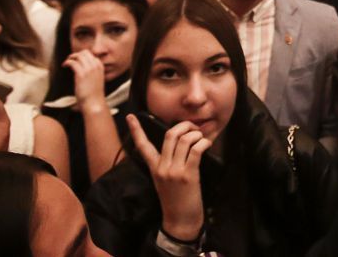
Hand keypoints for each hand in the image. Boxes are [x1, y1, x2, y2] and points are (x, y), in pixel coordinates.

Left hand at [63, 50, 106, 112]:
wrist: (94, 103)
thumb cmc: (94, 94)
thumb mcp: (97, 79)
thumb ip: (93, 72)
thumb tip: (83, 68)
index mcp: (100, 66)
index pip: (91, 54)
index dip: (82, 56)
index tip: (77, 60)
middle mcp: (95, 65)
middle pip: (84, 53)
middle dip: (76, 54)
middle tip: (71, 59)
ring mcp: (89, 69)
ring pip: (78, 55)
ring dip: (71, 57)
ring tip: (67, 62)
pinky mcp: (81, 74)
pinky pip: (72, 62)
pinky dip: (67, 62)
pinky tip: (64, 65)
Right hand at [127, 115, 209, 241]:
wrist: (180, 221)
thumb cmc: (175, 200)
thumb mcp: (163, 181)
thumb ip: (167, 163)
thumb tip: (180, 145)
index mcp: (154, 168)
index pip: (142, 145)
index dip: (136, 129)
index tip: (130, 116)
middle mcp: (162, 167)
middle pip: (170, 134)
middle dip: (184, 125)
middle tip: (194, 128)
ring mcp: (174, 171)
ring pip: (184, 140)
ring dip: (196, 134)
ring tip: (202, 138)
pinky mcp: (187, 175)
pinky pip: (195, 150)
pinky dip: (203, 142)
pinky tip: (207, 144)